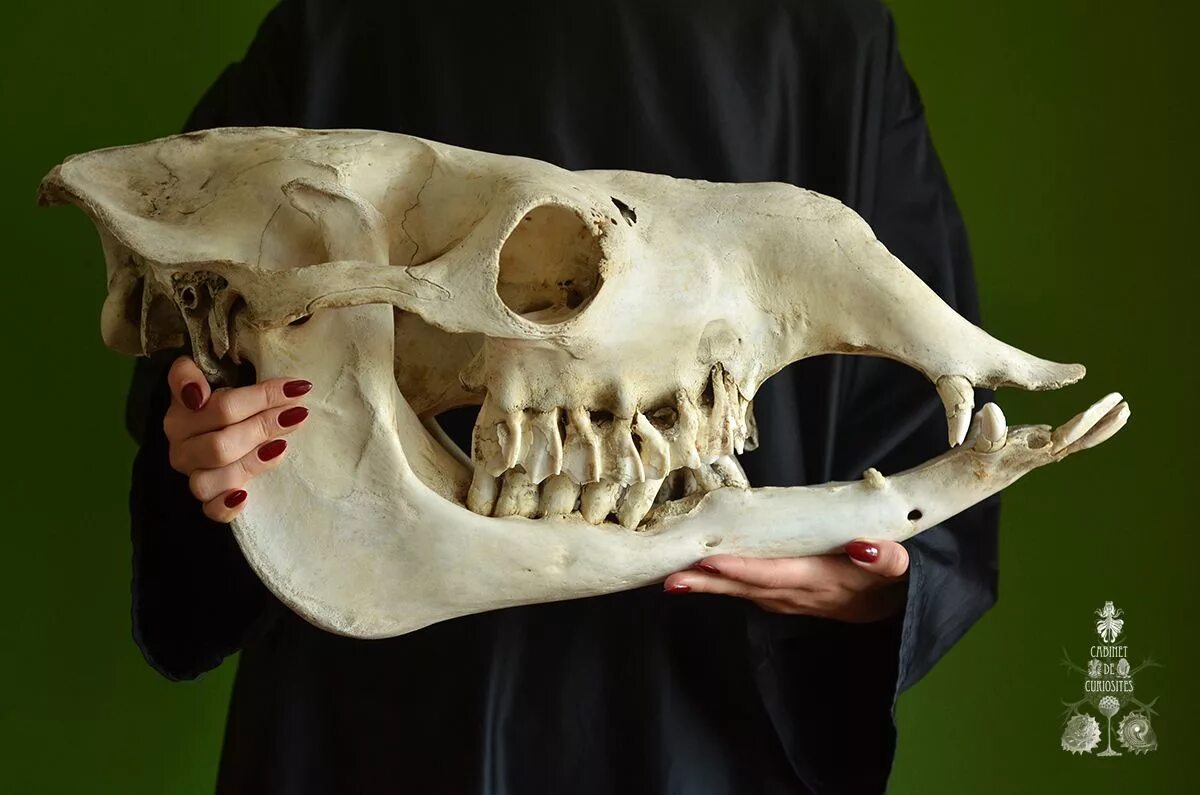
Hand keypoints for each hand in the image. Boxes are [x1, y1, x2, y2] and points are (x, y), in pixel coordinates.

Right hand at [164, 356, 312, 522]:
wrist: (227, 428)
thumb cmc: (228, 400)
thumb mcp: (214, 375)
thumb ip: (191, 374)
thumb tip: (195, 391)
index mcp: (181, 411)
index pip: (219, 406)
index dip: (258, 397)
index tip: (295, 388)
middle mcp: (180, 445)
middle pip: (221, 443)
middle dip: (265, 426)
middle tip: (298, 413)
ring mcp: (192, 474)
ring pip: (214, 477)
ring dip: (252, 462)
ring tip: (283, 446)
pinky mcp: (206, 499)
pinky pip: (211, 510)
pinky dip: (226, 505)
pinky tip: (245, 495)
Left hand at [662, 540, 909, 622]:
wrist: (894, 608)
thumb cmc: (892, 578)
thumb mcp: (899, 567)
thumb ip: (885, 558)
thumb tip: (862, 548)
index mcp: (819, 579)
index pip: (772, 573)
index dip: (740, 569)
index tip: (709, 561)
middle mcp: (796, 593)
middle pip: (745, 587)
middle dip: (707, 582)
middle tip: (670, 579)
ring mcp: (787, 599)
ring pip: (741, 591)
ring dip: (707, 586)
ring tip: (672, 579)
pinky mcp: (783, 597)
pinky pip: (746, 591)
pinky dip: (721, 584)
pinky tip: (699, 577)